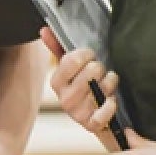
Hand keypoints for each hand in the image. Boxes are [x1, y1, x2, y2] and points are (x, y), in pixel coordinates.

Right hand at [41, 28, 121, 142]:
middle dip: (101, 68)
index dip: (86, 54)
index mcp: (56, 81)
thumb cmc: (83, 86)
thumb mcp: (69, 68)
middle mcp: (64, 98)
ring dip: (110, 84)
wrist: (94, 117)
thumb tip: (44, 30)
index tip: (90, 55)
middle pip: (92, 70)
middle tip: (99, 72)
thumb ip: (57, 47)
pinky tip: (110, 100)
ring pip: (103, 88)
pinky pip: (105, 112)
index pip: (72, 59)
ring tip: (107, 85)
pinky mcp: (91, 125)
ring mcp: (77, 113)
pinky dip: (111, 105)